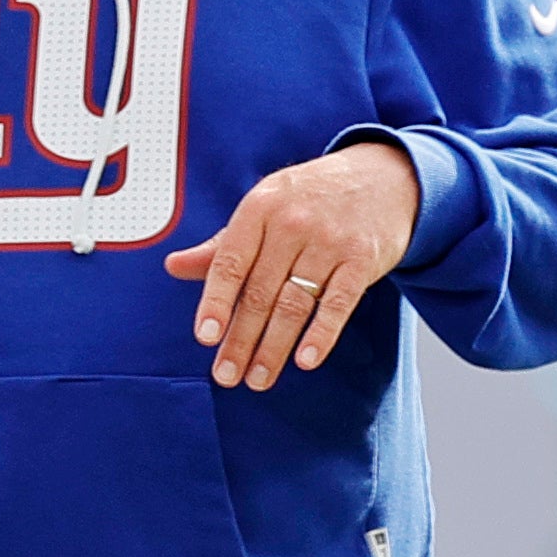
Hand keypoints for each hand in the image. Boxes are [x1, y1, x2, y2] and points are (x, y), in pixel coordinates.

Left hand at [166, 140, 422, 390]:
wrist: (383, 176)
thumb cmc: (311, 198)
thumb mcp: (265, 207)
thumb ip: (223, 244)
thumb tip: (173, 266)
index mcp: (259, 208)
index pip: (230, 263)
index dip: (215, 303)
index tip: (205, 338)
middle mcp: (292, 222)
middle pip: (260, 291)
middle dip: (241, 339)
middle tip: (227, 375)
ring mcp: (330, 241)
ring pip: (294, 303)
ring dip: (274, 347)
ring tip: (258, 379)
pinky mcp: (362, 258)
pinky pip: (339, 304)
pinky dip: (321, 335)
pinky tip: (305, 360)